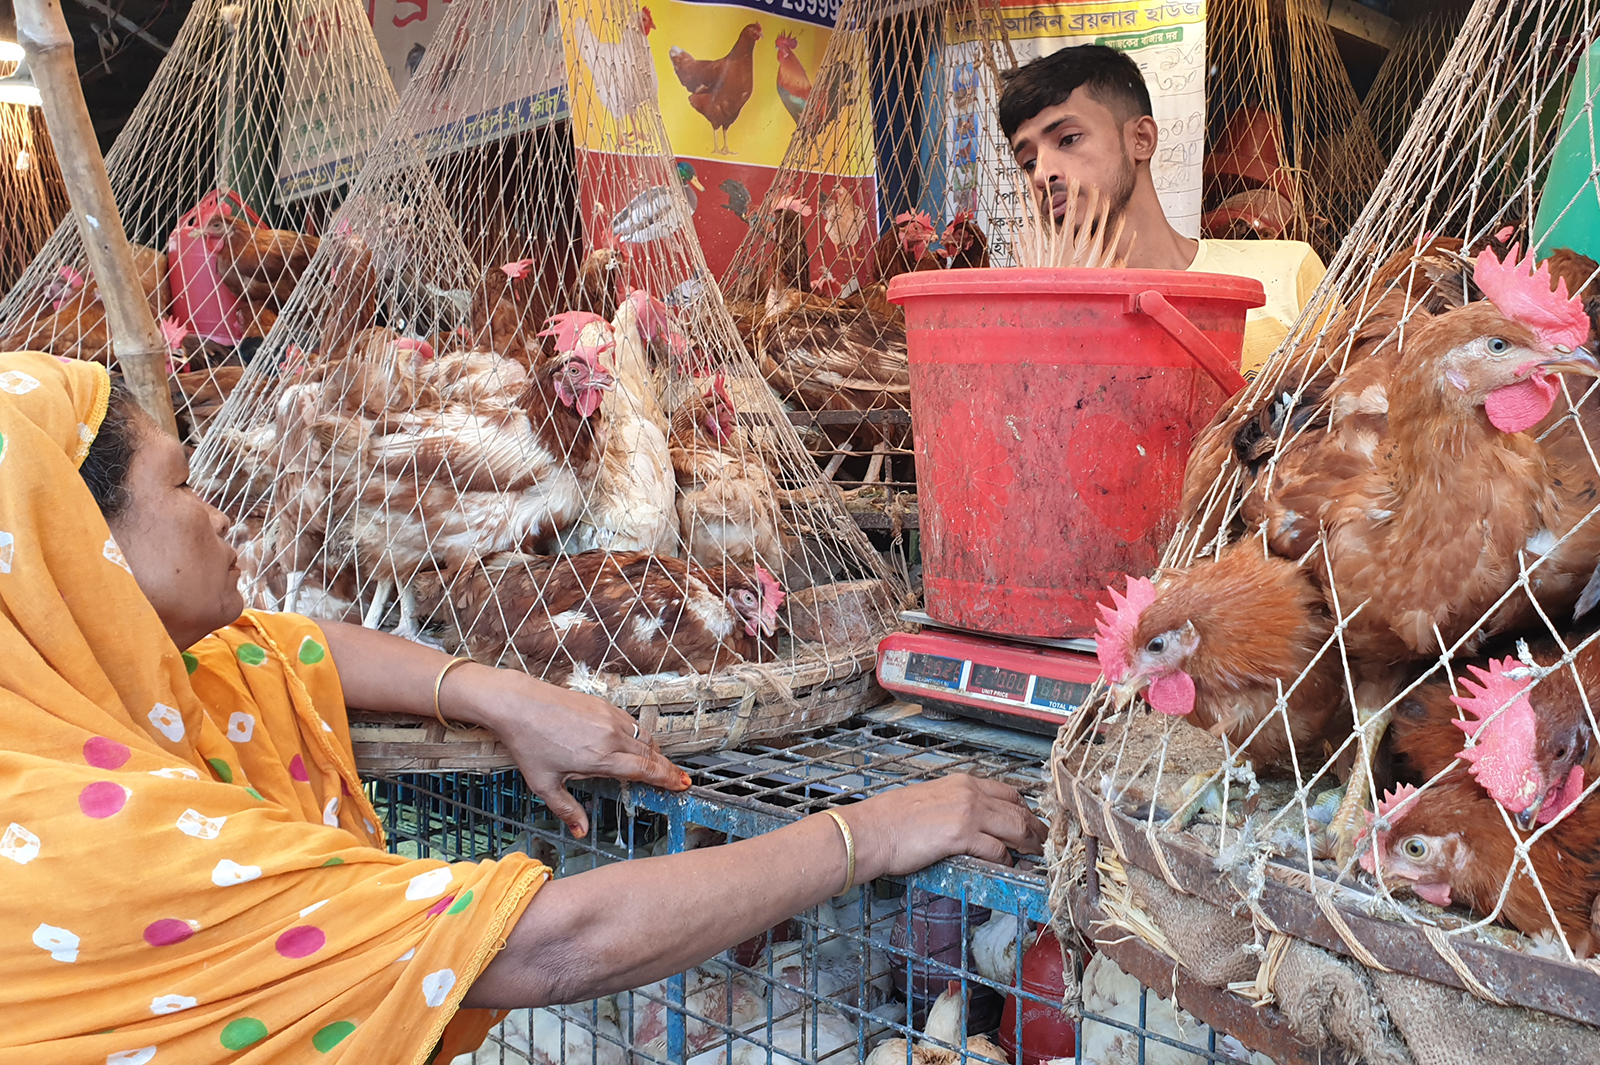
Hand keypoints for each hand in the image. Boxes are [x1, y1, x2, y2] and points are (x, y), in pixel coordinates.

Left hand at [445, 663, 690, 836]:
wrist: (518, 704)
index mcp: (600, 758)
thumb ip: (567, 809)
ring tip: (659, 765)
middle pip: (651, 754)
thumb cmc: (528, 744)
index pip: (644, 770)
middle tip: (680, 780)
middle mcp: (610, 736)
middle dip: (667, 768)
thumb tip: (580, 832)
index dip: (666, 778)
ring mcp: (608, 718)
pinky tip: (635, 745)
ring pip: (643, 737)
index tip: (682, 785)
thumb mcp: (544, 784)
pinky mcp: (603, 705)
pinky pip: (631, 723)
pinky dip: (640, 736)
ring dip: (655, 752)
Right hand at [839, 775, 1046, 881]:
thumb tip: (975, 824)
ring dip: (1030, 845)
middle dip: (1037, 830)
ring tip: (1036, 857)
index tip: (1032, 824)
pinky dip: (1007, 861)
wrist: (871, 830)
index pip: (1008, 793)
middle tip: (1045, 844)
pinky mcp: (960, 835)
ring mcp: (967, 813)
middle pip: (1019, 811)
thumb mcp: (931, 800)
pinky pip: (997, 850)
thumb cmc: (892, 820)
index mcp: (962, 783)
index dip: (1026, 811)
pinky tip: (1008, 867)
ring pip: (1015, 828)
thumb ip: (957, 807)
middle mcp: (969, 794)